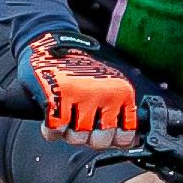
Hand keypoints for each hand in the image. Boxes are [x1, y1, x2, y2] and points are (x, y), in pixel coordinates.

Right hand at [17, 33, 141, 148]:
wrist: (50, 42)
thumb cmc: (79, 68)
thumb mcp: (109, 85)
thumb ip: (120, 111)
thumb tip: (133, 141)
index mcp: (121, 92)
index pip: (126, 134)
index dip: (113, 141)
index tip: (103, 133)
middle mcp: (105, 93)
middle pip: (100, 140)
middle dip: (89, 139)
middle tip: (81, 125)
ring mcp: (81, 94)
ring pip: (77, 137)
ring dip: (68, 133)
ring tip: (66, 117)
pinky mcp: (57, 95)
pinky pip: (54, 130)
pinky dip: (50, 130)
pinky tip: (51, 119)